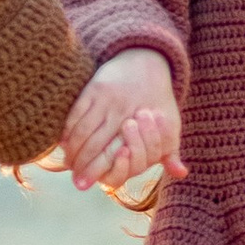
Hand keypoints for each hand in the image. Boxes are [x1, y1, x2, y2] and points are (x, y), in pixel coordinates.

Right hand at [62, 48, 184, 191]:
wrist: (146, 60)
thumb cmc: (159, 100)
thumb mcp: (171, 124)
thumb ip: (169, 151)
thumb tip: (181, 174)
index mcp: (141, 125)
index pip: (116, 154)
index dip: (100, 170)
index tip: (88, 184)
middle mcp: (122, 113)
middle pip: (96, 146)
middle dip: (83, 166)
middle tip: (76, 181)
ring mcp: (106, 100)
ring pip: (83, 131)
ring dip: (73, 151)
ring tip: (68, 164)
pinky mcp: (94, 88)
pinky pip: (76, 113)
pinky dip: (67, 130)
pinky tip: (64, 143)